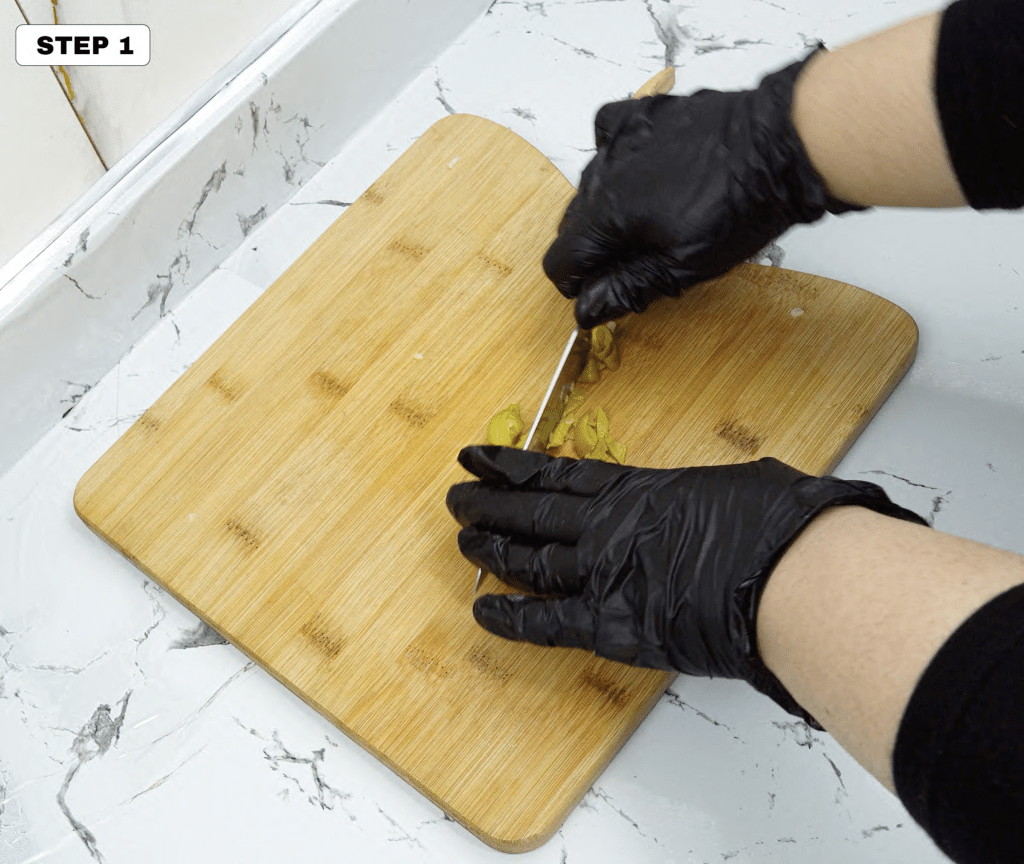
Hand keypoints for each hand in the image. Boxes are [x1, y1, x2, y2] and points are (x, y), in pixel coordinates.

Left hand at [447, 446, 925, 724]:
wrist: (792, 576)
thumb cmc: (778, 525)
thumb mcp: (739, 485)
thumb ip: (706, 496)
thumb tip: (717, 505)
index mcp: (639, 491)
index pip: (558, 476)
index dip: (511, 467)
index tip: (476, 458)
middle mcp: (609, 530)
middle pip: (532, 514)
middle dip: (488, 505)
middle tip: (455, 499)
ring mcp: (605, 576)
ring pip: (530, 561)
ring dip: (492, 551)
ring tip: (462, 540)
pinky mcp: (613, 626)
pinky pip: (548, 624)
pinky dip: (513, 619)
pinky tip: (482, 612)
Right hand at [544, 50, 864, 328]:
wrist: (784, 144)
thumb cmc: (743, 205)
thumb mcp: (684, 266)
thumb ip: (627, 287)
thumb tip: (587, 311)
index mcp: (608, 214)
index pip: (560, 260)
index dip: (577, 285)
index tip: (602, 290)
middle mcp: (605, 172)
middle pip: (574, 224)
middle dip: (597, 249)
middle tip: (640, 262)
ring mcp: (624, 139)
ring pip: (590, 184)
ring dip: (608, 209)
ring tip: (653, 220)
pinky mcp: (645, 116)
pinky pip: (609, 135)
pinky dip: (615, 156)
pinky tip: (639, 171)